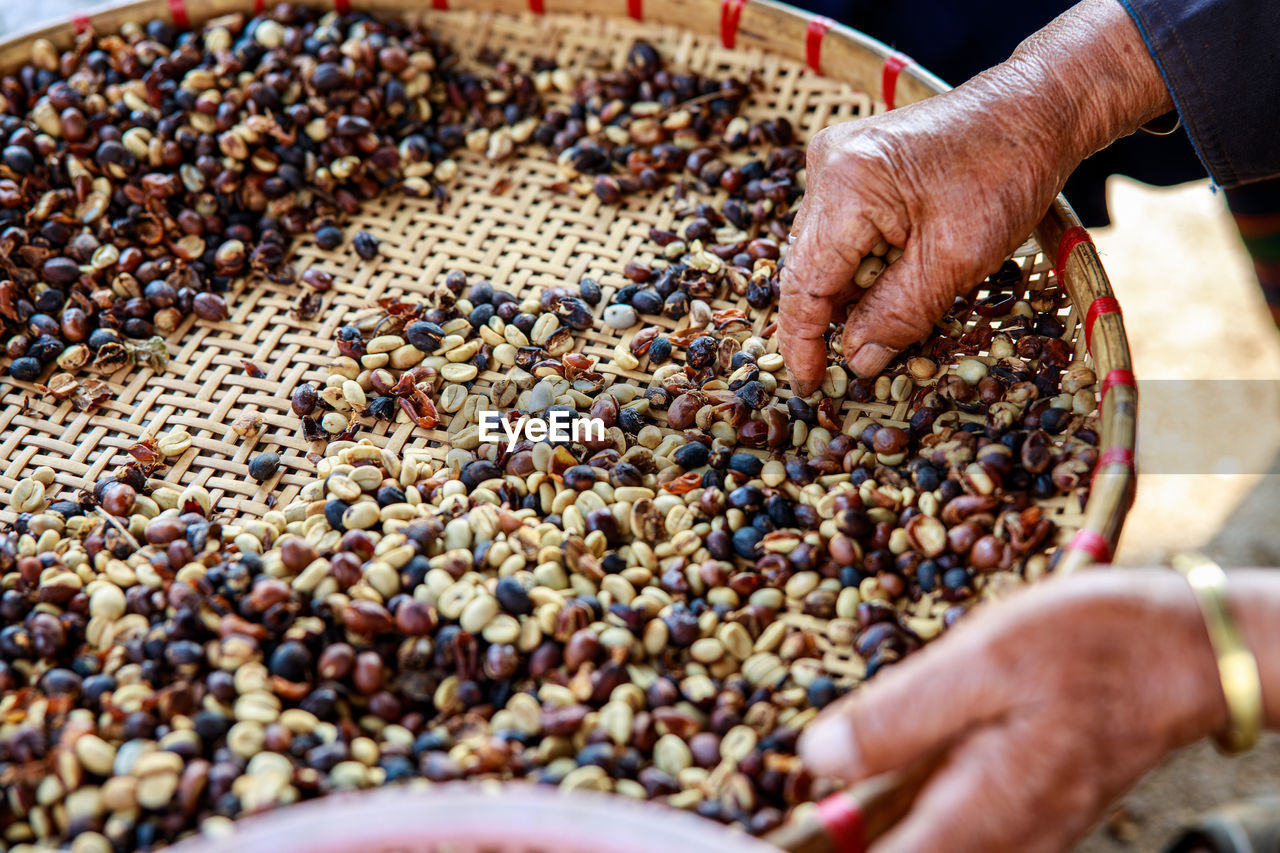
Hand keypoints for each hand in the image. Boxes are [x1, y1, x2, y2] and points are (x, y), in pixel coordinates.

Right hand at [777, 0, 1173, 394]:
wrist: (1035, 109)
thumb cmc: (1006, 174)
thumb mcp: (956, 259)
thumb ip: (899, 314)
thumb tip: (857, 360)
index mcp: (847, 186)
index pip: (806, 283)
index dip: (803, 342)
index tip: (810, 386)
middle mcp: (826, 166)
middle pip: (806, 267)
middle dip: (826, 320)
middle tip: (845, 367)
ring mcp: (835, 160)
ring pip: (820, 251)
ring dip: (846, 293)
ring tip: (877, 325)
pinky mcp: (851, 163)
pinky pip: (838, 230)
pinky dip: (859, 265)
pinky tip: (887, 283)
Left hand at [798, 570, 1227, 852]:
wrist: (1186, 652)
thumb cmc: (1093, 645)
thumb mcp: (984, 660)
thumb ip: (898, 717)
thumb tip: (817, 760)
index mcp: (982, 810)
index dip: (822, 846)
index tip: (779, 827)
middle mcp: (1003, 839)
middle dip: (842, 828)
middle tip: (796, 790)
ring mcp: (1020, 831)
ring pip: (925, 841)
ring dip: (874, 814)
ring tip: (834, 770)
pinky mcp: (1029, 810)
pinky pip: (956, 824)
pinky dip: (911, 801)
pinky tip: (891, 758)